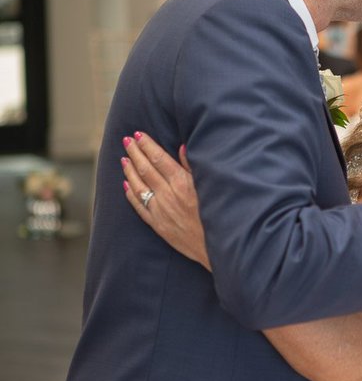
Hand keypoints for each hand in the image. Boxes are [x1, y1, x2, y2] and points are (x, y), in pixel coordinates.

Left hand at [121, 132, 210, 268]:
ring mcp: (160, 211)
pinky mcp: (158, 225)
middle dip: (134, 152)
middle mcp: (168, 195)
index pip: (158, 158)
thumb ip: (194, 167)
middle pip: (145, 169)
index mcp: (182, 183)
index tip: (137, 134)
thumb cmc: (218, 215)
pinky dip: (131, 193)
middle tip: (126, 140)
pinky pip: (139, 206)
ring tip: (124, 158)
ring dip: (129, 170)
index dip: (146, 145)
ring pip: (138, 186)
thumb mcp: (210, 187)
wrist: (218, 246)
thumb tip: (182, 147)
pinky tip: (126, 184)